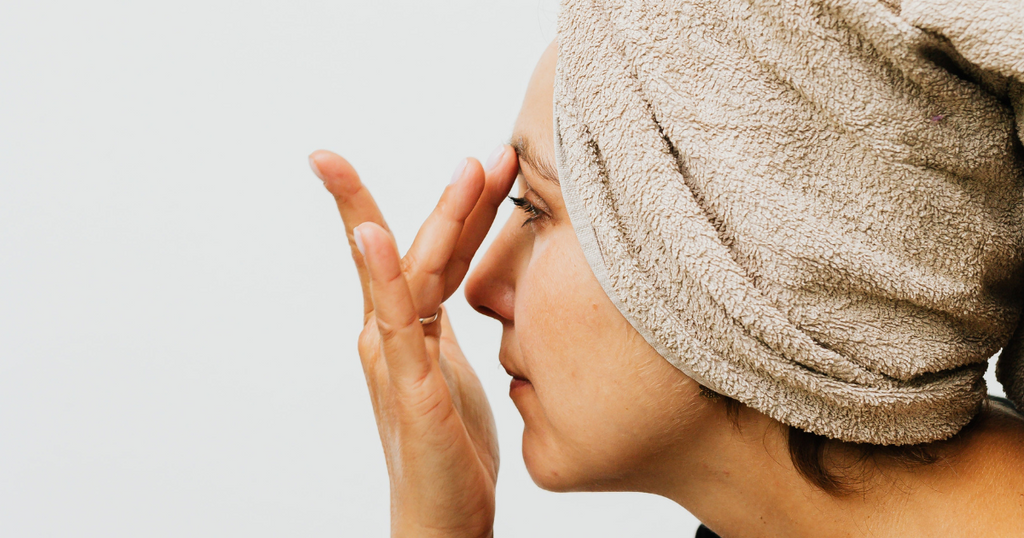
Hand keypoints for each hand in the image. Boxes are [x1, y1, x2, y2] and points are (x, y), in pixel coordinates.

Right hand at [309, 148, 517, 537]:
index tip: (481, 160)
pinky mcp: (409, 389)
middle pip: (421, 249)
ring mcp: (395, 358)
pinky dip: (382, 278)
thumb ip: (447, 321)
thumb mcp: (457, 368)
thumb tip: (468, 278)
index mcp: (411, 326)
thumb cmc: (450, 446)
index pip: (429, 251)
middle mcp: (393, 333)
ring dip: (440, 218)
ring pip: (412, 274)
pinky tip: (370, 237)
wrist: (442, 518)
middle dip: (456, 198)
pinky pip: (398, 326)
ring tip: (469, 170)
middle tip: (490, 152)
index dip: (453, 205)